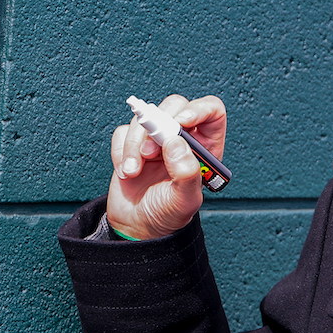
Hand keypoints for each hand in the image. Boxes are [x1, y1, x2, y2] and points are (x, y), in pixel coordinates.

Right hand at [106, 94, 226, 239]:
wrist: (137, 226)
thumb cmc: (167, 215)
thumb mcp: (184, 201)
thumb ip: (186, 173)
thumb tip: (176, 142)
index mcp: (205, 148)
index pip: (212, 112)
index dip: (199, 109)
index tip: (180, 122)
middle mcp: (183, 138)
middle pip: (175, 105)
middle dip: (158, 127)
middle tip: (150, 153)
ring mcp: (156, 138)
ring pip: (146, 117)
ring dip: (135, 145)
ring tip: (134, 171)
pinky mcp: (133, 143)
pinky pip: (123, 132)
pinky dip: (121, 151)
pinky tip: (126, 172)